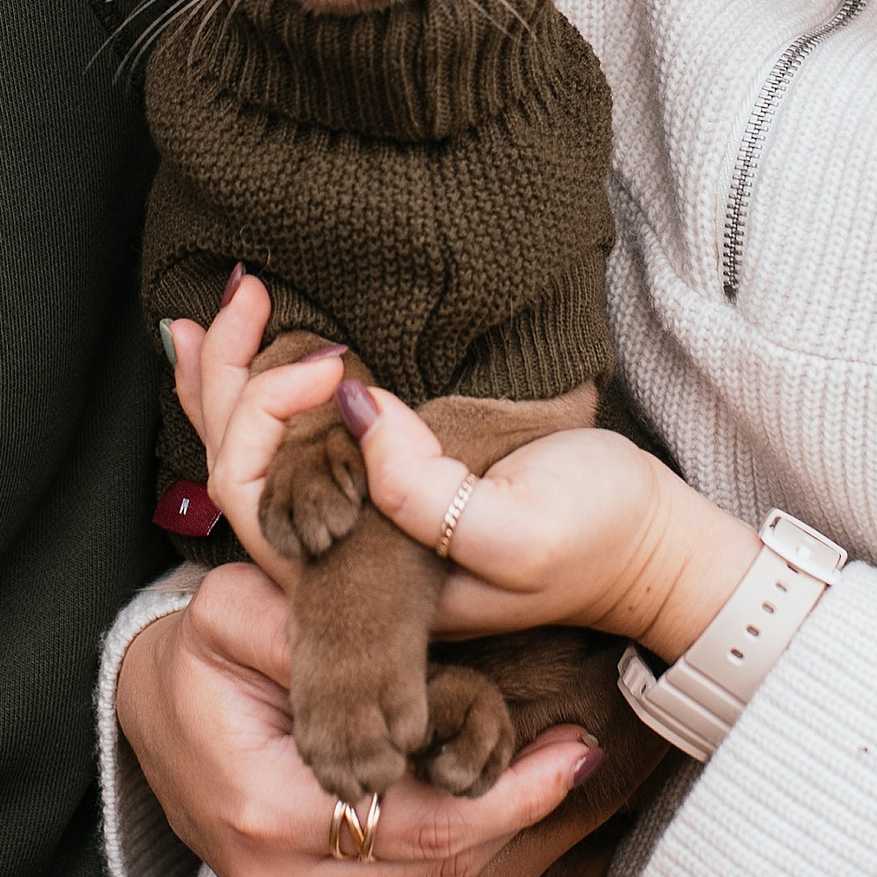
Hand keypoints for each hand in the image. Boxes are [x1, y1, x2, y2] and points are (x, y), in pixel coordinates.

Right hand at [116, 559, 609, 876]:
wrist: (151, 716)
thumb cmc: (202, 657)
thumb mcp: (235, 615)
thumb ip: (308, 635)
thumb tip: (394, 659)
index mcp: (269, 809)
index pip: (424, 825)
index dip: (511, 794)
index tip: (572, 747)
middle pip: (439, 866)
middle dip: (517, 811)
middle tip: (575, 755)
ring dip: (491, 837)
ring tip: (540, 773)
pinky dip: (448, 861)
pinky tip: (476, 807)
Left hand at [173, 281, 760, 665]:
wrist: (652, 544)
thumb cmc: (595, 537)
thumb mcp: (519, 529)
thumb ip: (427, 493)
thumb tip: (356, 411)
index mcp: (363, 579)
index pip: (260, 497)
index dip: (267, 415)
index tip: (335, 361)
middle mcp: (347, 553)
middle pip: (241, 469)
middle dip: (224, 379)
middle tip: (242, 296)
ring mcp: (366, 516)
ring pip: (262, 451)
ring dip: (231, 375)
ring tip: (224, 303)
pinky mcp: (393, 482)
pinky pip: (306, 435)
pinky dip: (269, 382)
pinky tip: (256, 336)